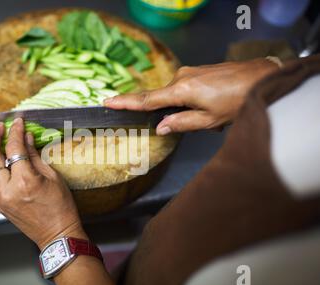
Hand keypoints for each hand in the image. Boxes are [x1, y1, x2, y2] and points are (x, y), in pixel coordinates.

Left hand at [0, 119, 86, 249]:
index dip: (16, 131)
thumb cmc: (61, 208)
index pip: (14, 148)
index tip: (18, 122)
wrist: (57, 235)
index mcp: (25, 182)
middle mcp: (7, 190)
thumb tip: (26, 138)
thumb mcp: (53, 178)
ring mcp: (0, 198)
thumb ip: (35, 156)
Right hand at [104, 58, 277, 133]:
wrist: (262, 78)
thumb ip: (181, 123)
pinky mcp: (198, 71)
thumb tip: (160, 127)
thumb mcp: (209, 121)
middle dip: (169, 113)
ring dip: (186, 109)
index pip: (146, 100)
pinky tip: (213, 107)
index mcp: (181, 91)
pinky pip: (186, 89)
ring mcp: (190, 72)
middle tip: (197, 123)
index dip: (125, 103)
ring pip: (176, 96)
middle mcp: (182, 77)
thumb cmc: (238, 101)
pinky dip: (192, 101)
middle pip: (162, 99)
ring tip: (213, 117)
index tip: (107, 102)